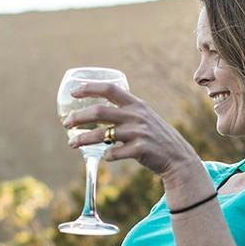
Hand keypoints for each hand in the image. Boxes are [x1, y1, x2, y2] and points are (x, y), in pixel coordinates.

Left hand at [64, 80, 200, 184]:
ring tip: (71, 144)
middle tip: (66, 124)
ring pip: (102, 135)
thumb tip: (97, 111)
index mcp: (136, 104)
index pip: (109, 88)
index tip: (74, 92)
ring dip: (83, 139)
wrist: (177, 157)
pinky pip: (114, 153)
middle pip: (100, 111)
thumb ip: (125, 112)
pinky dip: (106, 156)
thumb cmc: (155, 137)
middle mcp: (136, 116)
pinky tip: (104, 157)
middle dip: (79, 117)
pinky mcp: (140, 150)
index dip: (90, 88)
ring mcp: (138, 133)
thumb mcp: (144, 117)